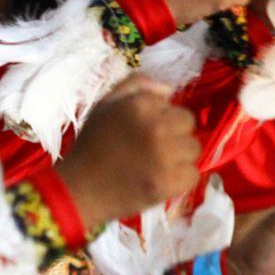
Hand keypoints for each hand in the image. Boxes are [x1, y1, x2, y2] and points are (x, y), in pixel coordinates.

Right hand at [56, 75, 199, 226]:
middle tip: (153, 148)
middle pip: (188, 125)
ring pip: (193, 149)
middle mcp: (156, 127)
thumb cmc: (92, 145)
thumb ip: (137, 86)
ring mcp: (165, 156)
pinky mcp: (170, 183)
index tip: (145, 131)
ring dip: (179, 157)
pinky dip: (180, 179)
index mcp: (140, 105)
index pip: (174, 105)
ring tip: (156, 165)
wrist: (81, 188)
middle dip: (174, 134)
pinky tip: (160, 179)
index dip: (161, 117)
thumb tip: (170, 90)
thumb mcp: (106, 104)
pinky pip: (193, 174)